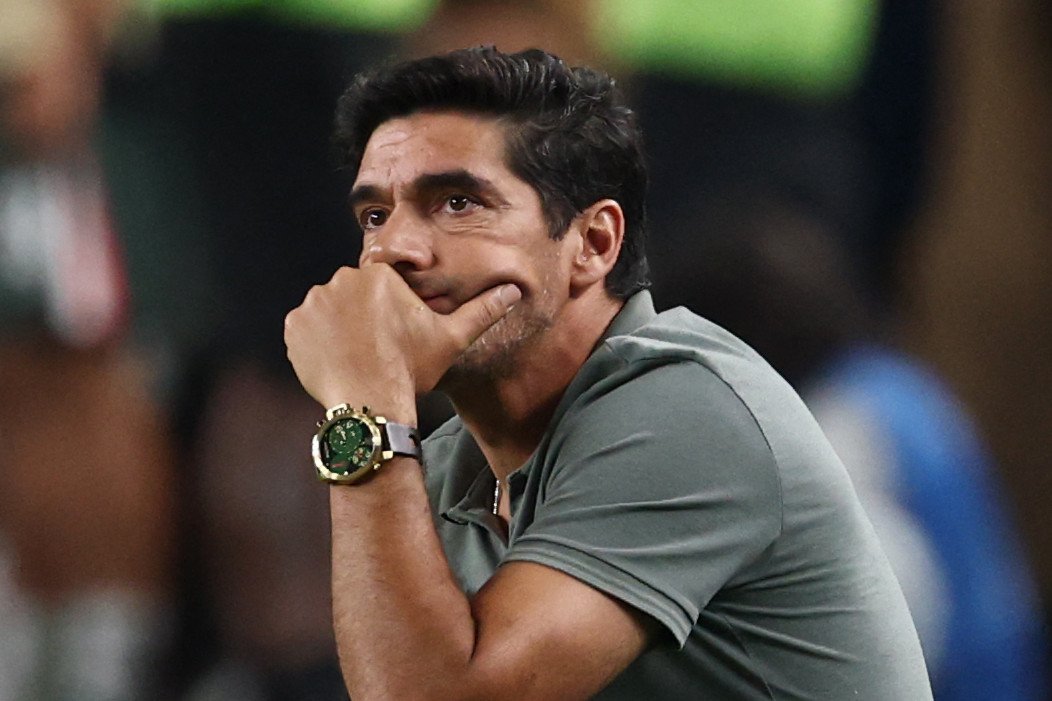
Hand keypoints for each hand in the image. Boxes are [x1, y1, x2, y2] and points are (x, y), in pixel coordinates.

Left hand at [284, 265, 520, 414]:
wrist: (370, 404)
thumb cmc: (412, 370)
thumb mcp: (451, 339)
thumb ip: (482, 311)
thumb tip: (513, 291)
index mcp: (378, 275)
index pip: (381, 283)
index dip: (388, 309)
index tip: (393, 334)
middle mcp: (341, 280)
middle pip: (353, 293)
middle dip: (362, 315)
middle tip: (377, 348)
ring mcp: (313, 303)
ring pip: (329, 309)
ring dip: (339, 327)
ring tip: (357, 356)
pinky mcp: (294, 326)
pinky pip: (305, 328)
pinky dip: (317, 342)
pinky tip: (337, 360)